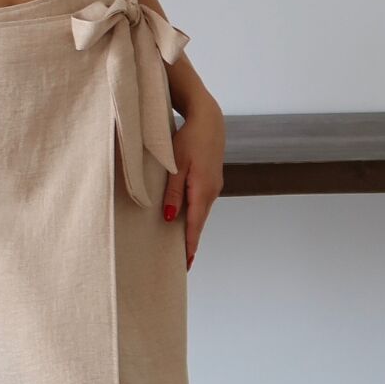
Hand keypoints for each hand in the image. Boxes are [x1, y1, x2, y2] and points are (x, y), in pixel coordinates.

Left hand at [161, 96, 225, 269]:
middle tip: (182, 262)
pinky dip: (195, 214)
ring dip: (193, 228)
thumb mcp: (176, 165)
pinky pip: (202, 202)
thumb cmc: (190, 139)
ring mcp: (214, 186)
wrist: (209, 120)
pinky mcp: (211, 180)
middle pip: (200, 222)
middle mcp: (212, 191)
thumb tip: (170, 218)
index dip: (190, 245)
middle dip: (191, 241)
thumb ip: (173, 192)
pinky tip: (186, 219)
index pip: (195, 225)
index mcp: (203, 190)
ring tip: (182, 246)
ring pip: (201, 212)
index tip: (186, 264)